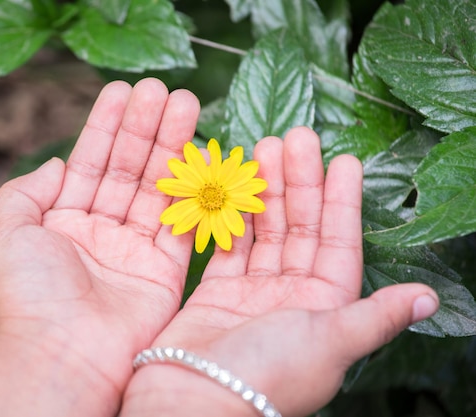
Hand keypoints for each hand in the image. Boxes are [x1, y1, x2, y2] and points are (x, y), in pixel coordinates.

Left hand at [0, 78, 199, 415]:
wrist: (61, 354)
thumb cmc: (28, 296)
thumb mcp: (7, 233)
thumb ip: (24, 192)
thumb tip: (59, 162)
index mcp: (64, 221)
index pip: (90, 161)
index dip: (106, 125)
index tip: (122, 90)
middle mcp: (101, 231)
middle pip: (129, 168)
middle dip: (145, 128)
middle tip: (162, 89)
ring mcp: (135, 250)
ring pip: (158, 187)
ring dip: (173, 145)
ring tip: (187, 103)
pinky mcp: (165, 270)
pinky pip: (182, 222)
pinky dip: (193, 190)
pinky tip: (201, 154)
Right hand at [120, 127, 438, 416]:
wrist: (194, 400)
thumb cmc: (268, 374)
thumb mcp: (330, 342)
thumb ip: (376, 316)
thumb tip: (429, 300)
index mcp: (325, 308)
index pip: (339, 243)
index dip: (342, 201)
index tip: (342, 160)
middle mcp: (292, 297)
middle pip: (301, 228)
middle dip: (300, 183)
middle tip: (296, 138)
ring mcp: (253, 292)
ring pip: (264, 231)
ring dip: (265, 191)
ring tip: (264, 149)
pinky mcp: (217, 291)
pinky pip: (228, 245)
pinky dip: (231, 216)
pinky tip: (232, 186)